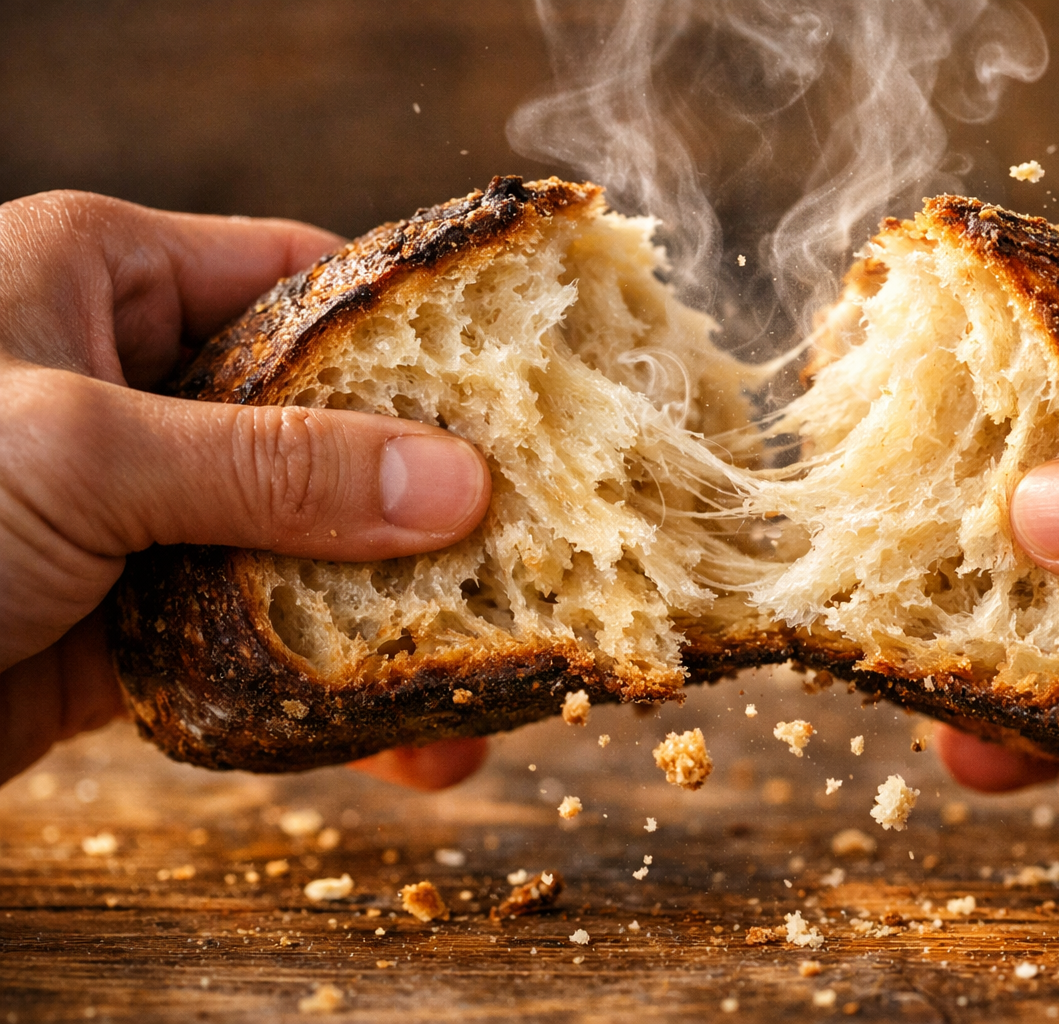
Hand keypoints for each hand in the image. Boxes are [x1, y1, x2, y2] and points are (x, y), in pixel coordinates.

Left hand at [0, 190, 492, 789]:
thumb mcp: (78, 450)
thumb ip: (272, 466)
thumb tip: (454, 484)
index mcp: (103, 281)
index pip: (304, 282)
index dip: (420, 336)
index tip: (527, 389)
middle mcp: (125, 386)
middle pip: (321, 427)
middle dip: (424, 500)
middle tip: (535, 552)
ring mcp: (129, 510)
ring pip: (298, 545)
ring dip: (387, 613)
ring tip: (487, 675)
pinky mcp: (121, 620)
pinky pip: (252, 640)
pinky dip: (320, 686)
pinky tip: (394, 731)